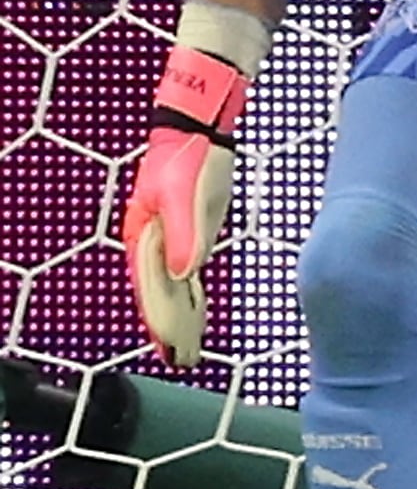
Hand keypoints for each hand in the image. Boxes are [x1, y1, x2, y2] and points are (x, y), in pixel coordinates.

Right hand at [121, 42, 249, 362]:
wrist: (196, 131)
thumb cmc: (189, 159)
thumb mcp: (189, 195)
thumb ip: (187, 235)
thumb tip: (186, 273)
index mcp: (147, 235)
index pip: (153, 288)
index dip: (161, 321)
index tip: (172, 349)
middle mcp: (154, 241)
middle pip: (160, 292)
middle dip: (168, 325)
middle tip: (181, 358)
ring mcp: (169, 237)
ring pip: (171, 285)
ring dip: (178, 314)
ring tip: (185, 345)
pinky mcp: (188, 231)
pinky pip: (185, 271)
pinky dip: (189, 294)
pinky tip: (195, 309)